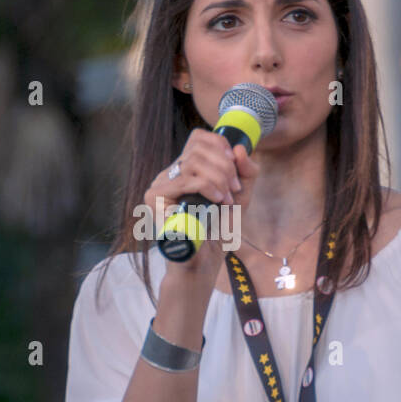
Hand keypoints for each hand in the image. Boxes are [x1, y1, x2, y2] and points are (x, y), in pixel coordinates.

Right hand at [143, 129, 260, 278]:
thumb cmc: (217, 233)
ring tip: (226, 199)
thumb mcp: (240, 198)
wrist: (203, 263)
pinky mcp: (154, 198)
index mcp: (186, 171)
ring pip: (193, 162)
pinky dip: (207, 188)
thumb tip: (240, 149)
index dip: (220, 145)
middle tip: (235, 190)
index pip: (198, 138)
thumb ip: (246, 173)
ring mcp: (159, 185)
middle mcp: (170, 175)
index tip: (235, 165)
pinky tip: (217, 201)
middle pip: (198, 148)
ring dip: (218, 179)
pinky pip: (185, 180)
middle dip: (225, 166)